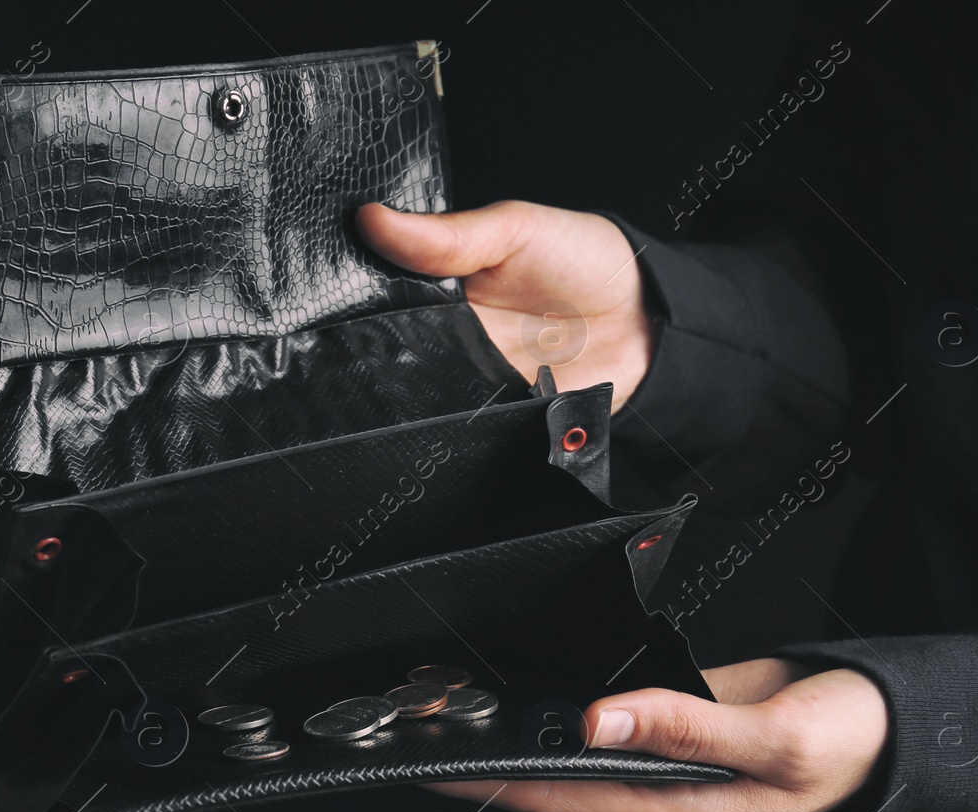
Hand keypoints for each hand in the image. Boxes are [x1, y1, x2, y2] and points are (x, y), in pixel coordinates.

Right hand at [356, 201, 652, 413]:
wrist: (647, 324)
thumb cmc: (587, 261)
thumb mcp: (514, 229)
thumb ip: (446, 235)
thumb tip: (372, 219)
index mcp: (442, 283)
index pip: (381, 294)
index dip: (355, 297)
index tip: (330, 299)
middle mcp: (447, 334)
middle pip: (388, 348)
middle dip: (370, 349)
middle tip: (350, 345)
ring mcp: (467, 378)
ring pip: (413, 391)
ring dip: (402, 390)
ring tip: (386, 381)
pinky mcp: (490, 417)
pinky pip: (453, 425)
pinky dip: (441, 422)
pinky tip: (427, 414)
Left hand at [428, 659, 889, 811]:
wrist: (888, 720)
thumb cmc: (849, 742)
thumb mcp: (776, 738)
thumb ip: (685, 728)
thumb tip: (597, 721)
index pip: (565, 803)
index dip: (496, 786)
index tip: (438, 769)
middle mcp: (662, 802)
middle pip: (554, 790)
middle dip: (489, 767)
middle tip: (424, 734)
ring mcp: (663, 771)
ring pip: (572, 762)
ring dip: (518, 742)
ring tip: (456, 716)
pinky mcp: (669, 737)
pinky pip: (601, 730)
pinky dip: (558, 718)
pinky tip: (525, 698)